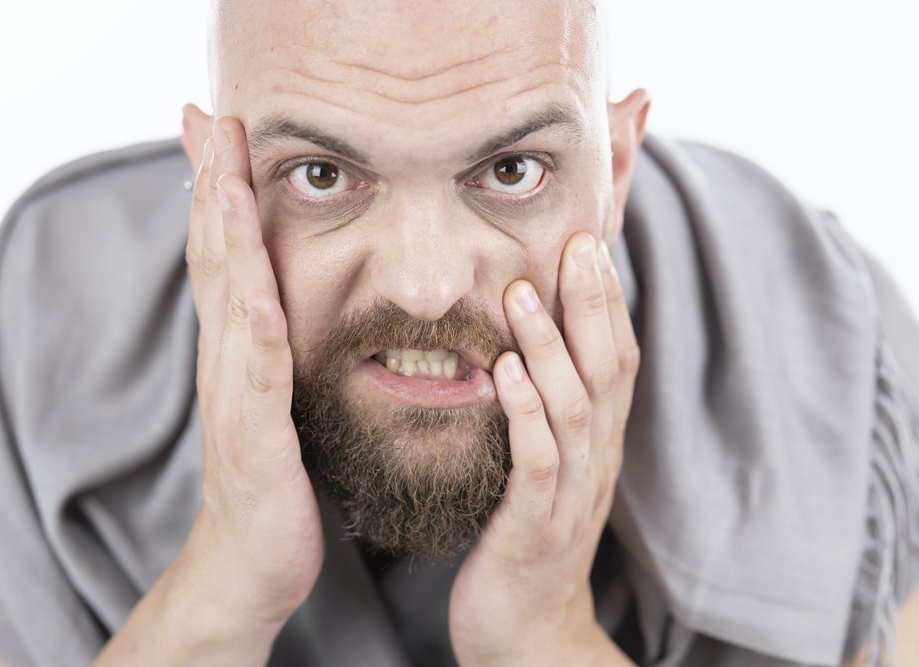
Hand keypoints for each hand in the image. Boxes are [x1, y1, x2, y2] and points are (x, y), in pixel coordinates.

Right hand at [184, 114, 323, 635]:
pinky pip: (260, 378)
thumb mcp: (271, 396)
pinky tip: (259, 297)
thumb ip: (274, 345)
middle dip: (210, 187)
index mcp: (234, 349)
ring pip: (230, 304)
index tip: (217, 130)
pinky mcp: (257, 439)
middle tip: (208, 119)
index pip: (221, 255)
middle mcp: (225, 362)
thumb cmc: (273, 476)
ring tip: (222, 177)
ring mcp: (235, 398)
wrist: (252, 559)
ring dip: (225, 240)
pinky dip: (257, 333)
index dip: (215, 191)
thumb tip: (284, 296)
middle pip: (213, 260)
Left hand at [448, 233, 638, 665]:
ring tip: (523, 293)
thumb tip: (528, 345)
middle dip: (592, 303)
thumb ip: (549, 410)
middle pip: (607, 368)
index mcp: (598, 441)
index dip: (607, 298)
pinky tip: (505, 374)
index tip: (591, 239)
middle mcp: (595, 460)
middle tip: (577, 242)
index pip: (615, 356)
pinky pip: (536, 463)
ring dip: (550, 347)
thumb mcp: (549, 466)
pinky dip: (525, 415)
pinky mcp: (534, 526)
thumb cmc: (528, 537)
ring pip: (573, 407)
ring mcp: (570, 494)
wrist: (527, 631)